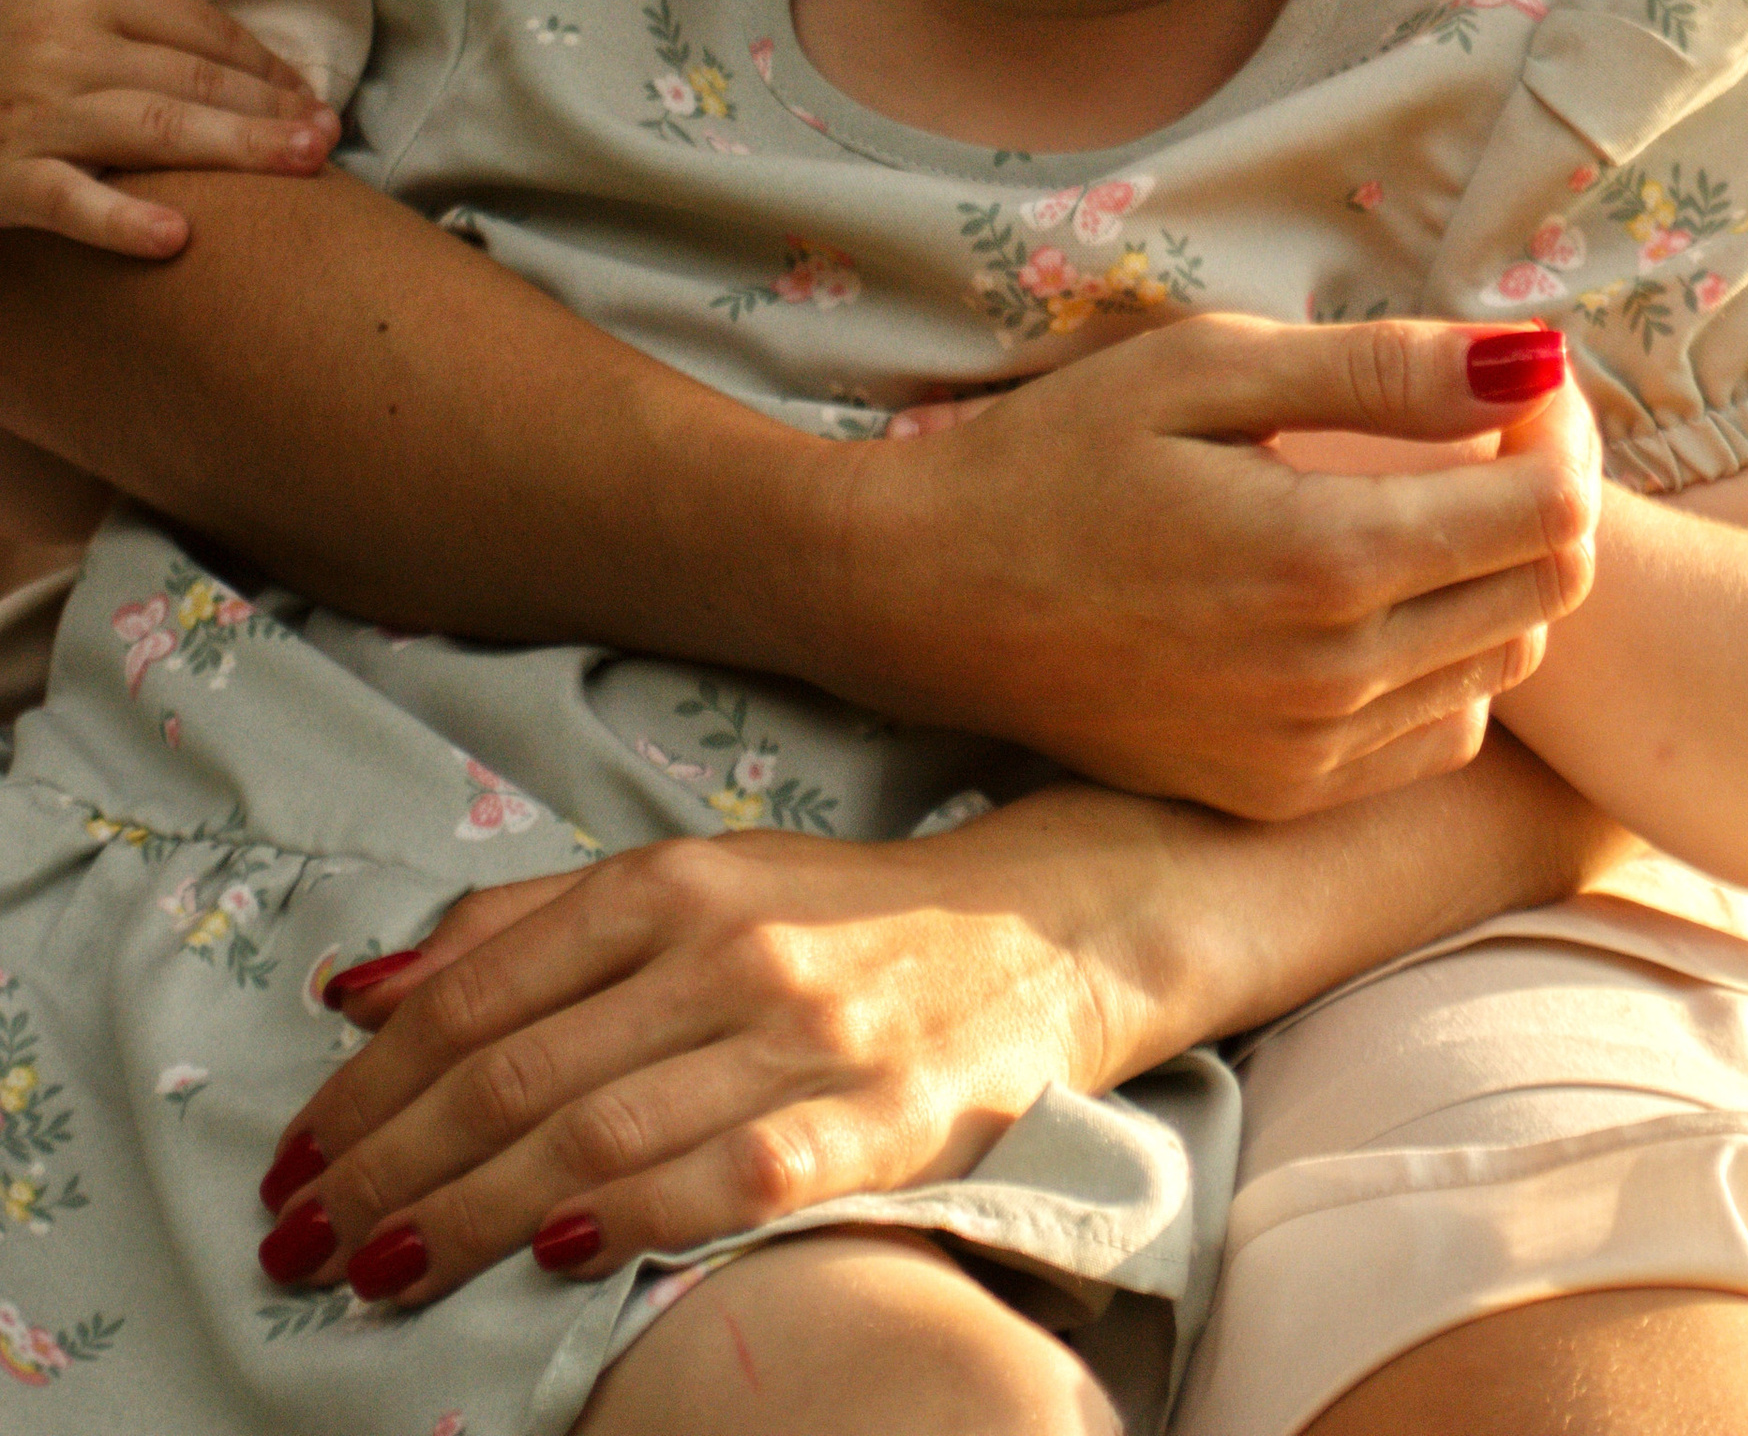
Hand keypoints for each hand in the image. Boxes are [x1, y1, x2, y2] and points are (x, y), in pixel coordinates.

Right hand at [0, 0, 335, 257]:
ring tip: (301, 165)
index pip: (200, 27)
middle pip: (192, 80)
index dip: (263, 61)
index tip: (311, 91)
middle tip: (330, 137)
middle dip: (269, 109)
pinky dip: (118, 221)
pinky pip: (66, 201)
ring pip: (156, 132)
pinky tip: (176, 238)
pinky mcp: (3, 175)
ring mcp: (36, 114)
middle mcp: (69, 47)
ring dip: (235, 151)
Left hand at [254, 799, 1134, 1310]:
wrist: (1045, 928)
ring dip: (470, 1218)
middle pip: (517, 1075)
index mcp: (673, 882)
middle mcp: (729, 951)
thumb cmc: (841, 915)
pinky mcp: (876, 1123)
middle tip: (299, 1243)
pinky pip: (731, 1181)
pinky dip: (633, 1221)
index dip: (368, 1088)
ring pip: (598, 1136)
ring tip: (380, 1274)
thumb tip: (363, 990)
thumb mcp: (692, 881)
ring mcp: (803, 1040)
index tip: (293, 1159)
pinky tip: (555, 1259)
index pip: (477, 995)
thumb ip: (529, 925)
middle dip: (387, 1170)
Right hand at [847, 313, 1601, 816]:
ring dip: (1498, 576)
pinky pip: (1434, 733)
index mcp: (1324, 559)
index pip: (1549, 511)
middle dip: (1544, 495)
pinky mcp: (1280, 796)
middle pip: (1545, 591)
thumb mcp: (1208, 369)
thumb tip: (1535, 359)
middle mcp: (1335, 679)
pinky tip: (1377, 594)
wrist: (924, 597)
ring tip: (1423, 501)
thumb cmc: (1056, 454)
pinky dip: (1445, 658)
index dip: (1560, 432)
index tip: (1513, 385)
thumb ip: (1383, 372)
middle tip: (1480, 429)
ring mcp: (1309, 755)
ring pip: (1502, 663)